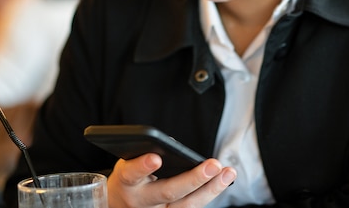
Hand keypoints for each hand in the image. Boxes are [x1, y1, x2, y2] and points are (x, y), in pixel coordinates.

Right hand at [107, 153, 236, 207]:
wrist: (121, 204)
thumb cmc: (130, 177)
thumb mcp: (129, 162)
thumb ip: (145, 154)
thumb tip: (174, 146)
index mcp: (125, 182)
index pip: (132, 174)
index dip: (142, 167)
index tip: (156, 159)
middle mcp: (140, 202)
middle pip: (168, 192)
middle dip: (193, 179)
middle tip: (213, 165)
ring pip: (186, 205)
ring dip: (210, 189)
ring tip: (227, 172)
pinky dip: (208, 194)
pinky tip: (222, 181)